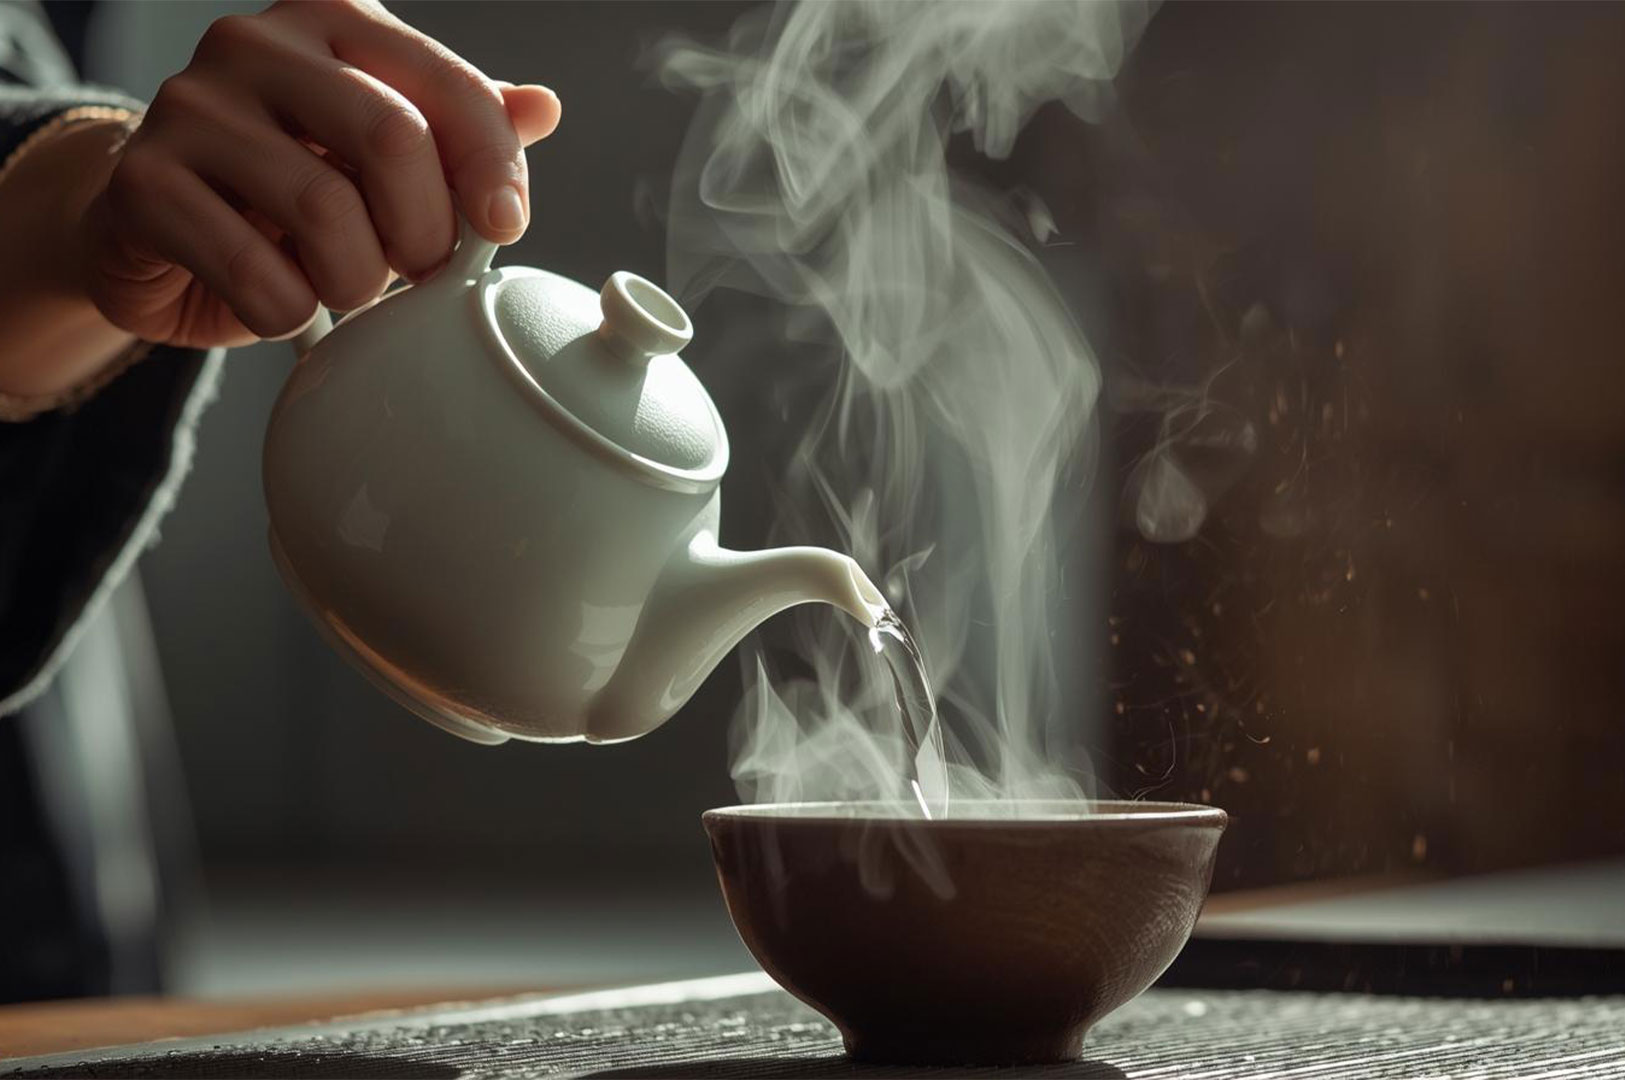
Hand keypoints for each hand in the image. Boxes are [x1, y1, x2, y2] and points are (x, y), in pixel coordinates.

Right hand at [81, 0, 560, 348]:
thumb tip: (543, 108)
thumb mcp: (385, 154)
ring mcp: (189, 106)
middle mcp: (255, 44)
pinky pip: (253, 273)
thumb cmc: (295, 184)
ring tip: (344, 286)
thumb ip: (460, 129)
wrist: (162, 221)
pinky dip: (288, 312)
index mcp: (333, 21)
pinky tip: (284, 306)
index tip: (504, 227)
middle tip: (418, 270)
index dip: (492, 166)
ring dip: (356, 280)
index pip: (447, 84)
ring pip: (324, 210)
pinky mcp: (142, 183)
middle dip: (425, 231)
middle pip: (391, 138)